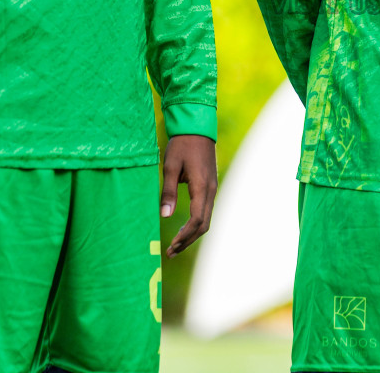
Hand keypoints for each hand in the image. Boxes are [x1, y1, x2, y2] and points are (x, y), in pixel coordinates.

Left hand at [161, 135, 216, 257]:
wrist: (197, 128)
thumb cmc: (181, 146)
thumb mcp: (170, 166)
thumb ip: (168, 192)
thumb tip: (166, 216)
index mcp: (202, 187)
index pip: (197, 220)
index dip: (184, 236)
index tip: (171, 246)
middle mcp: (211, 190)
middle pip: (204, 224)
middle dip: (188, 240)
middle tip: (171, 251)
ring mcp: (213, 188)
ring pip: (206, 219)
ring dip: (192, 233)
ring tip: (176, 244)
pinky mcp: (210, 186)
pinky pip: (206, 210)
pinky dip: (196, 223)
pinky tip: (185, 228)